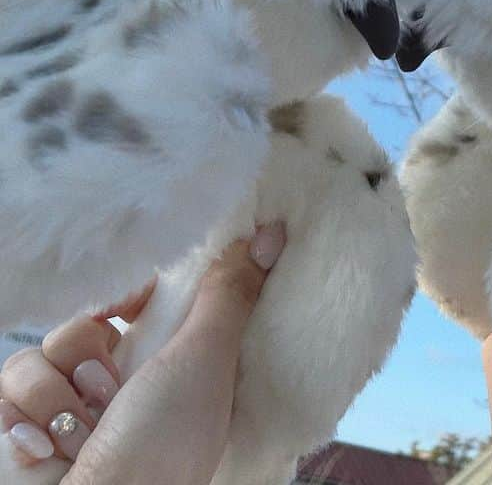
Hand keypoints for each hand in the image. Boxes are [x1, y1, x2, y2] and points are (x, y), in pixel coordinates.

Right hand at [0, 224, 284, 484]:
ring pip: (41, 353)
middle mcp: (118, 384)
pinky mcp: (26, 430)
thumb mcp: (207, 360)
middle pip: (84, 323)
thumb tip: (272, 234)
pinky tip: (47, 450)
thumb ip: (230, 294)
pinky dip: (25, 421)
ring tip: (81, 432)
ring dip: (57, 395)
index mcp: (169, 363)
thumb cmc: (162, 446)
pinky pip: (7, 390)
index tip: (124, 305)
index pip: (140, 302)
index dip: (128, 295)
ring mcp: (69, 409)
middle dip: (88, 354)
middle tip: (108, 391)